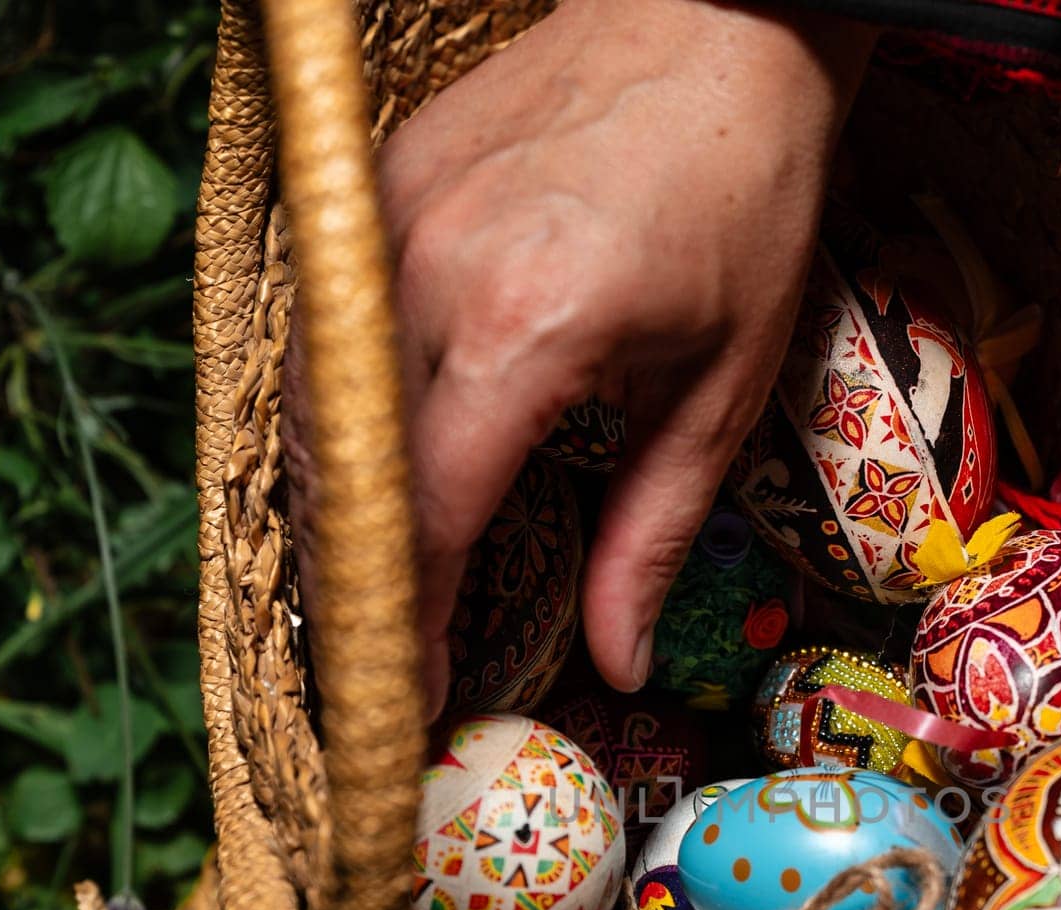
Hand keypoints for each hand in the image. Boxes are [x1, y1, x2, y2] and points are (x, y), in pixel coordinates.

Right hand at [289, 0, 875, 714]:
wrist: (718, 28)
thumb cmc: (744, 204)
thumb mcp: (720, 391)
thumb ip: (653, 537)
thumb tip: (616, 663)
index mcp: (524, 327)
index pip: (425, 514)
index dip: (410, 620)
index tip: (415, 693)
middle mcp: (423, 270)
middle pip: (346, 473)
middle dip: (358, 583)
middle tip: (385, 657)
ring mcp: (383, 217)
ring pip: (316, 405)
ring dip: (337, 509)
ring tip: (374, 584)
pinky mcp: (374, 187)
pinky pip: (326, 330)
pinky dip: (341, 420)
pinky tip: (373, 470)